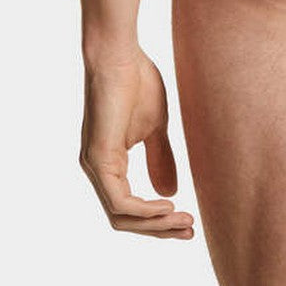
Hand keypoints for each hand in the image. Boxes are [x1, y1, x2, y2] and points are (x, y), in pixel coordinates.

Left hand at [78, 49, 195, 238]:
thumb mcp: (155, 127)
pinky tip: (167, 207)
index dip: (158, 220)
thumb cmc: (136, 80)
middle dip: (159, 230)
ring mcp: (95, 166)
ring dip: (155, 224)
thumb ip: (159, 159)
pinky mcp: (98, 158)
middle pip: (125, 219)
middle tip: (190, 233)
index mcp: (109, 163)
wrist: (119, 53)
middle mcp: (97, 170)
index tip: (188, 221)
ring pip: (121, 215)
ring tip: (184, 221)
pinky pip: (119, 201)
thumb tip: (169, 193)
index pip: (129, 207)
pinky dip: (144, 211)